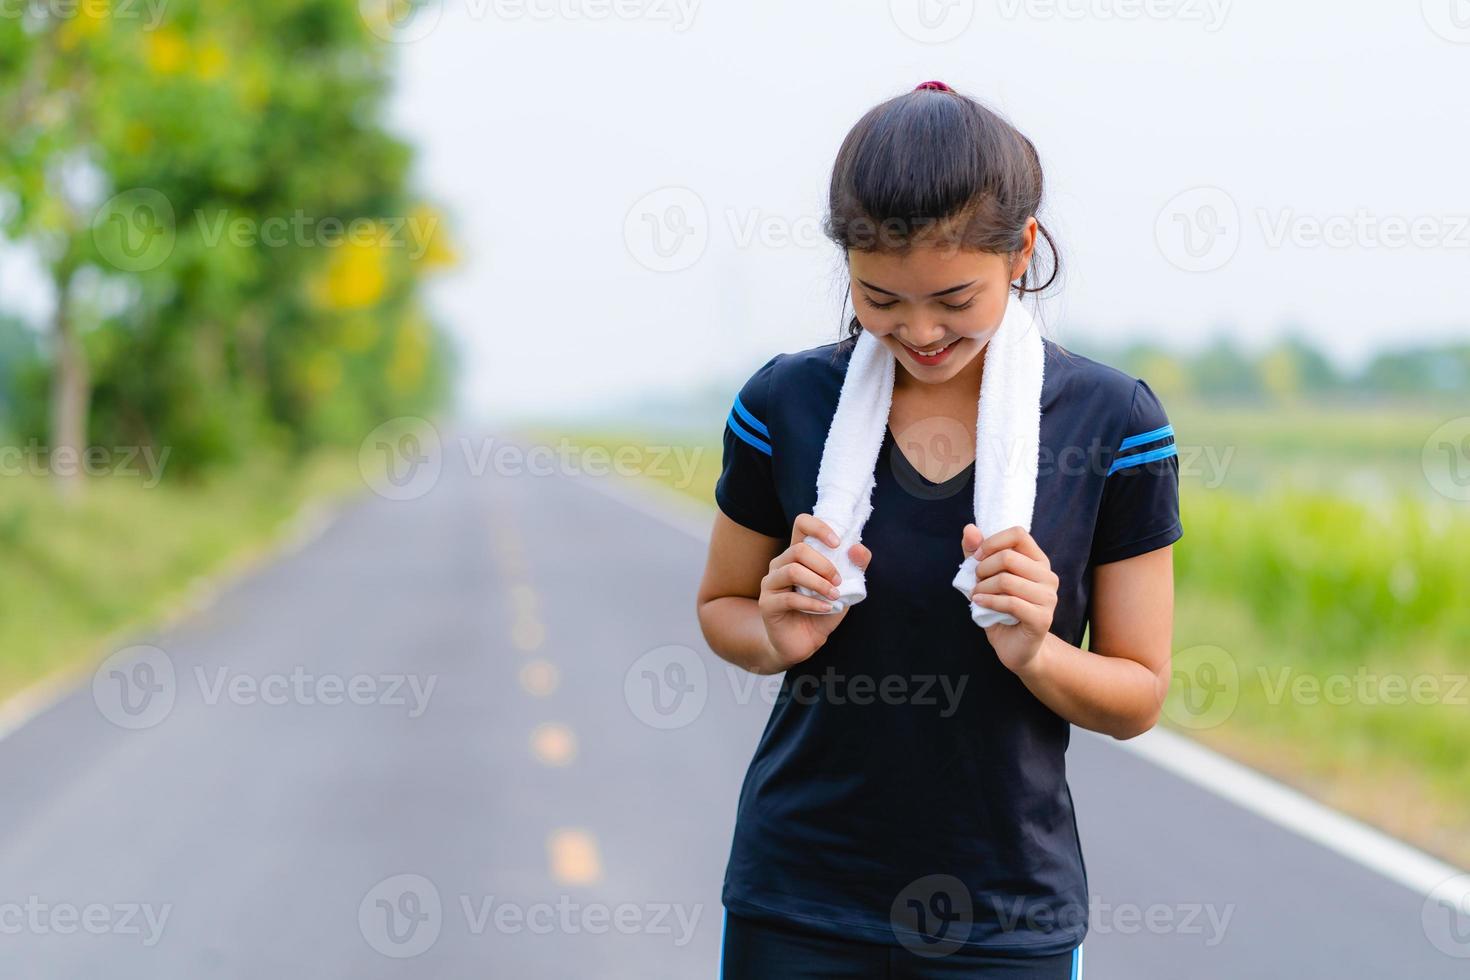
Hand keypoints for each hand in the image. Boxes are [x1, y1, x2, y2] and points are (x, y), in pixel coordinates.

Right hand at [759, 513, 871, 671]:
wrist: (803, 643)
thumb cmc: (821, 611)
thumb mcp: (845, 588)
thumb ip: (855, 568)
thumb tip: (858, 549)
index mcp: (797, 555)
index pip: (801, 524)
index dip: (819, 527)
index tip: (838, 543)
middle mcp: (780, 564)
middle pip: (798, 549)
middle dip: (824, 564)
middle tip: (839, 580)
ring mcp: (770, 583)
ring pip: (792, 571)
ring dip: (818, 583)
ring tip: (834, 596)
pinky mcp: (767, 604)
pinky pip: (789, 598)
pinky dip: (812, 603)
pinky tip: (825, 609)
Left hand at [961, 524, 1057, 675]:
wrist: (1016, 648)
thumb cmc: (1001, 609)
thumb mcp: (985, 578)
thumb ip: (977, 553)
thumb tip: (969, 529)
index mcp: (1038, 561)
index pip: (1018, 534)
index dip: (992, 542)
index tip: (977, 557)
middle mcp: (1048, 576)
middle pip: (1008, 557)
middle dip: (983, 569)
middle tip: (975, 582)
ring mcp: (1049, 598)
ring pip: (1007, 580)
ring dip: (983, 588)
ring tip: (976, 595)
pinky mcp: (1042, 618)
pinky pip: (1010, 602)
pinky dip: (988, 602)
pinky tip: (979, 604)